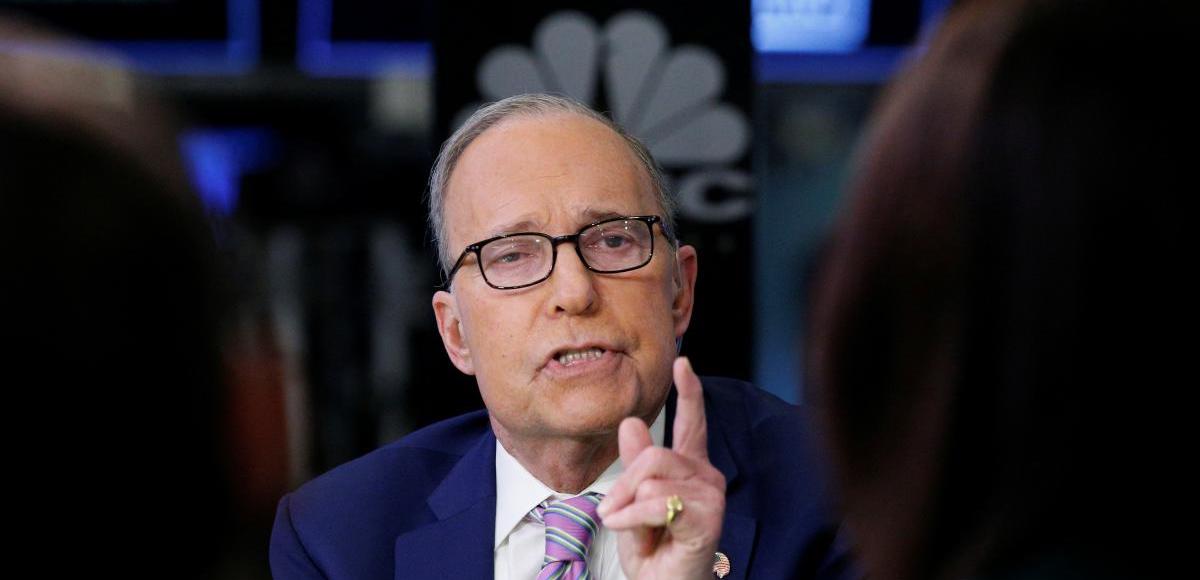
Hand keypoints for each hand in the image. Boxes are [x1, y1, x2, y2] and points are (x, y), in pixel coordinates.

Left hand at [597, 357, 725, 579]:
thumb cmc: (654, 550)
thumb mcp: (633, 501)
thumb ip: (636, 464)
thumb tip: (630, 423)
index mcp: (690, 468)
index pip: (692, 422)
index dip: (689, 391)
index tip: (683, 362)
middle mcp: (706, 476)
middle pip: (656, 455)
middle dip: (625, 482)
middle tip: (609, 511)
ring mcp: (710, 496)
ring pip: (654, 476)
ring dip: (627, 504)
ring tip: (622, 523)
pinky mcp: (707, 518)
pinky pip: (657, 501)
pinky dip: (632, 516)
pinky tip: (625, 527)